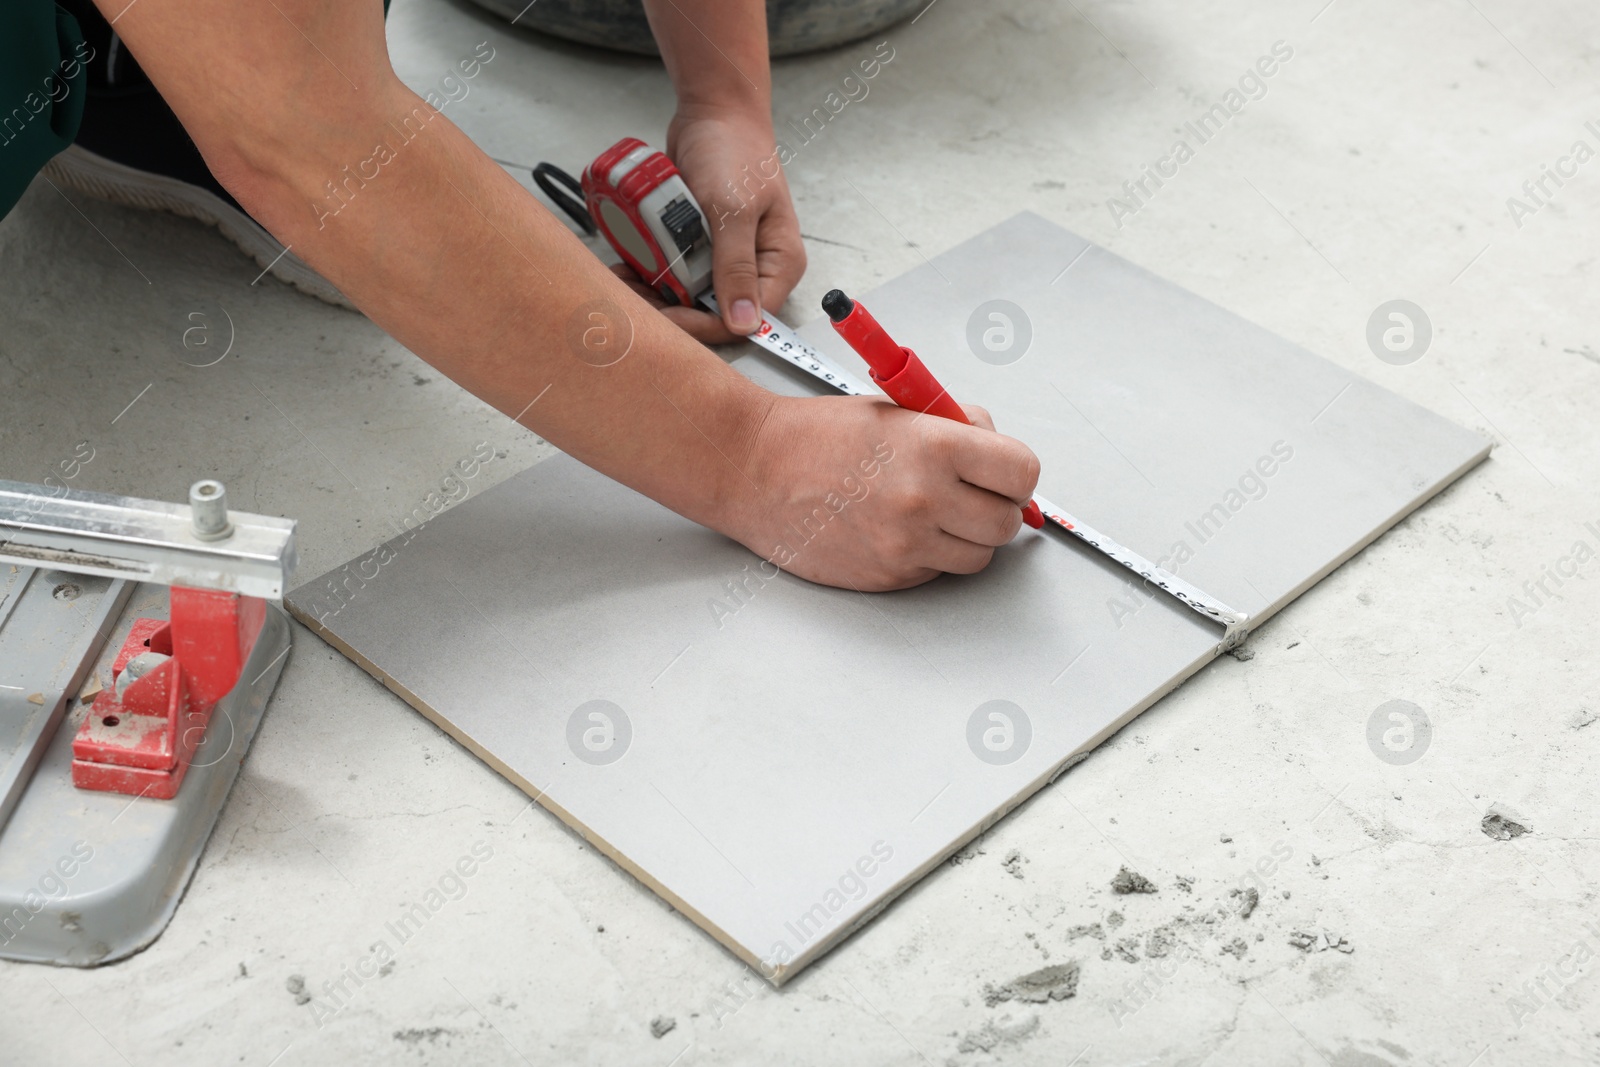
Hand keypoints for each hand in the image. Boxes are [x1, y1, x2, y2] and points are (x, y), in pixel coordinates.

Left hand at [652, 107, 804, 342]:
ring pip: (690, 296)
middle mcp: (755, 267)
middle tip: (633, 296)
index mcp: (778, 264)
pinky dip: (652, 273)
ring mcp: (726, 258)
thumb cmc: (734, 150)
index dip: (704, 324)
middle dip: (671, 309)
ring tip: (625, 278)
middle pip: (713, 311)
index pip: (746, 319)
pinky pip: (676, 273)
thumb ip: (735, 267)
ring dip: (655, 293)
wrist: (713, 112)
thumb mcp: (732, 210)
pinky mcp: (701, 246)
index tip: (665, 317)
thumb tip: (744, 323)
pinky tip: (630, 265)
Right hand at [721, 395, 1041, 590]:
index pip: (1021, 472)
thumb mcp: (898, 408)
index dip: (1015, 472)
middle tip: (970, 492)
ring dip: (965, 537)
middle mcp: (925, 500)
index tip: (1004, 472)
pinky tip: (897, 528)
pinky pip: (937, 572)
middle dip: (994, 506)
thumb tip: (998, 451)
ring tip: (931, 511)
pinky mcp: (888, 577)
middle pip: (1006, 523)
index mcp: (935, 447)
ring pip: (978, 556)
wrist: (754, 469)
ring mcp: (906, 545)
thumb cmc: (816, 436)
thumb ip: (958, 428)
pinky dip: (929, 554)